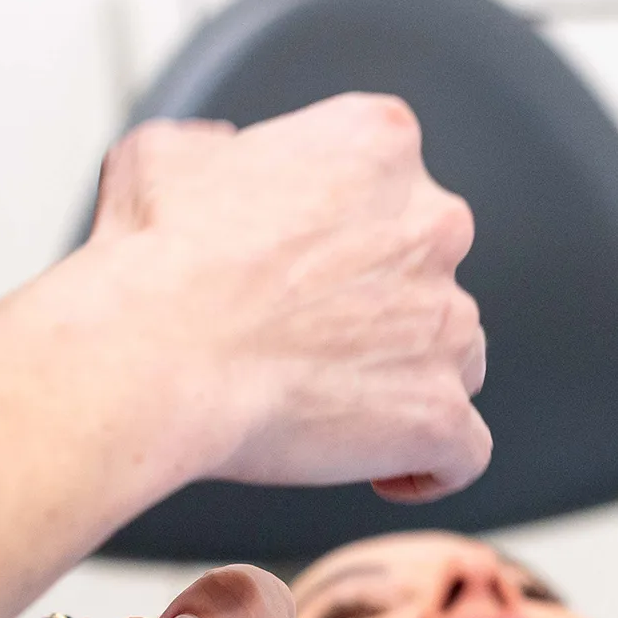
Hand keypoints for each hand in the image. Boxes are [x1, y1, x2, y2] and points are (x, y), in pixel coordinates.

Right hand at [85, 94, 491, 501]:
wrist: (154, 354)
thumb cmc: (154, 261)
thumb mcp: (164, 156)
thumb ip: (216, 149)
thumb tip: (220, 158)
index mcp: (376, 146)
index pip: (392, 185)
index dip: (347, 231)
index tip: (305, 263)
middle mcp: (430, 224)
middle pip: (430, 267)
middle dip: (381, 305)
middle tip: (305, 339)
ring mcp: (444, 322)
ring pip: (453, 353)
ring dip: (404, 378)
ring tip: (332, 408)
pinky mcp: (436, 411)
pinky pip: (463, 449)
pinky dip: (431, 463)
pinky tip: (390, 470)